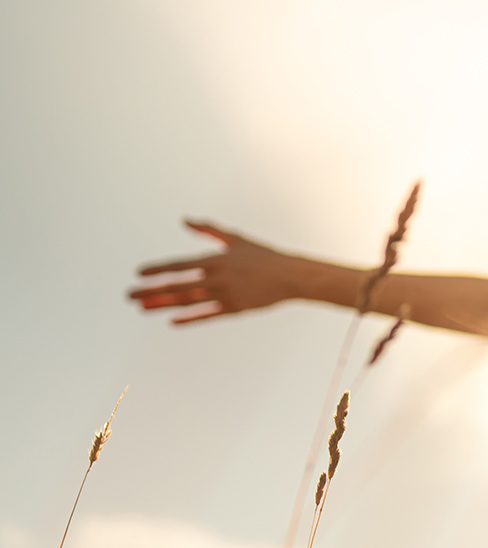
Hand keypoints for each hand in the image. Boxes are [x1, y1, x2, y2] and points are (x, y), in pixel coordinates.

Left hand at [130, 220, 307, 323]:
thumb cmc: (264, 257)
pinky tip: (172, 321)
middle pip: (178, 286)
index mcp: (216, 260)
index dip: (157, 270)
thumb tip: (185, 219)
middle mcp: (217, 279)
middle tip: (129, 295)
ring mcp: (226, 296)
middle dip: (151, 291)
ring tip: (142, 308)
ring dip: (163, 305)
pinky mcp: (235, 309)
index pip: (179, 266)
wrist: (291, 277)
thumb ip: (209, 230)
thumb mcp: (236, 240)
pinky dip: (190, 319)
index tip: (139, 273)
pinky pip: (208, 315)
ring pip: (188, 302)